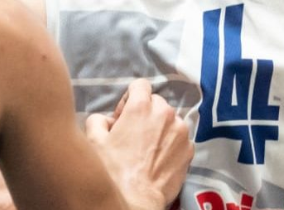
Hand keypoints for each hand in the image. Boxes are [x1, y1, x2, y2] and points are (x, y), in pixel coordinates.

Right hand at [86, 79, 192, 209]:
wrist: (135, 199)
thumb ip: (98, 119)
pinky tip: (158, 158)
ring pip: (170, 120)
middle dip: (145, 114)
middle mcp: (165, 113)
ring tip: (147, 148)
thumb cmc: (113, 170)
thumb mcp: (94, 140)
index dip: (129, 98)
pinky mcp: (189, 149)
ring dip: (160, 128)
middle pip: (156, 102)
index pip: (140, 85)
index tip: (123, 115)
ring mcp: (181, 131)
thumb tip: (106, 121)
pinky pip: (180, 138)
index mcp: (141, 106)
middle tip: (133, 134)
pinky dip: (171, 143)